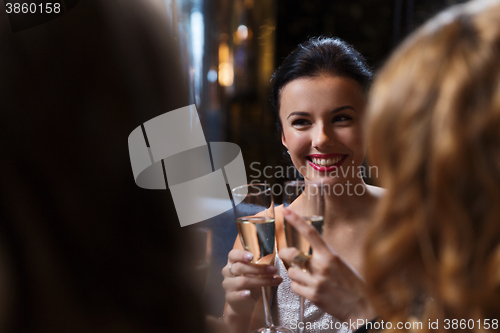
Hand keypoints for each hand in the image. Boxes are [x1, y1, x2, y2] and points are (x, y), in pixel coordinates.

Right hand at [222, 249, 281, 317]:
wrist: (243, 305)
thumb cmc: (250, 285)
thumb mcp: (256, 274)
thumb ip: (261, 267)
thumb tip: (273, 259)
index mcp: (233, 263)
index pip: (233, 255)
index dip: (241, 255)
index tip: (252, 256)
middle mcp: (227, 272)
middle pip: (240, 267)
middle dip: (258, 268)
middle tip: (273, 270)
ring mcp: (228, 285)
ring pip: (243, 281)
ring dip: (260, 281)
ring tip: (274, 281)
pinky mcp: (230, 297)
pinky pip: (236, 295)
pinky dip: (243, 294)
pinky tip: (249, 293)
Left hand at [279, 208, 376, 323]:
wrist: (363, 308)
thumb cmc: (354, 285)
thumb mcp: (342, 264)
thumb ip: (325, 257)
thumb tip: (310, 253)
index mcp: (331, 255)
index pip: (310, 233)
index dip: (296, 220)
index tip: (286, 210)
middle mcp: (322, 266)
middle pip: (292, 254)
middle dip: (285, 253)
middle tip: (285, 254)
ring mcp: (316, 282)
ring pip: (291, 272)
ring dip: (295, 274)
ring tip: (306, 277)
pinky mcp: (313, 296)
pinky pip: (294, 287)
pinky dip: (298, 287)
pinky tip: (308, 288)